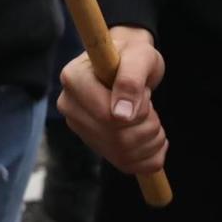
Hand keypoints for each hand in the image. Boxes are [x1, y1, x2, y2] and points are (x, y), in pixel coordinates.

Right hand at [57, 26, 167, 174]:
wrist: (129, 64)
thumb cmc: (132, 54)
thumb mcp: (139, 55)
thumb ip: (130, 79)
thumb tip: (121, 115)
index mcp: (73, 79)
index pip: (106, 115)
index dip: (137, 111)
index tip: (145, 94)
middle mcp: (70, 106)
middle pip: (117, 138)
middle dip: (148, 125)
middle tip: (151, 104)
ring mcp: (81, 129)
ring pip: (125, 154)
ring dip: (152, 139)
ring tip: (152, 116)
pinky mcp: (96, 146)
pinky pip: (130, 166)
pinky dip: (151, 155)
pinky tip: (151, 135)